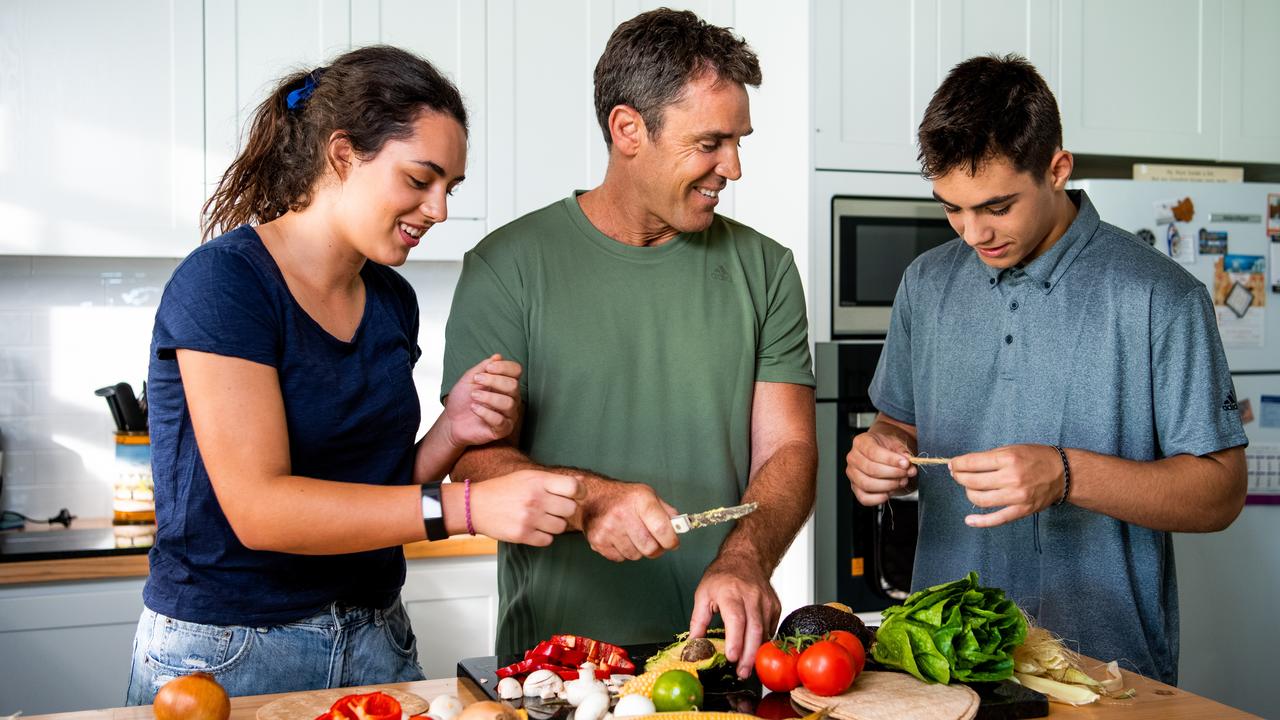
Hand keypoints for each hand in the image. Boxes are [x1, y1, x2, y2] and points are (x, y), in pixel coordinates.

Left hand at [444, 354, 520, 447]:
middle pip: (514, 386)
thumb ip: (483, 367)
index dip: (504, 367)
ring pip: (509, 403)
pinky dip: (485, 413)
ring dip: (489, 397)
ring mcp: (508, 415)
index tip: (488, 368)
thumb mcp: (469, 379)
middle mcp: (511, 398)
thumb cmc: (462, 400)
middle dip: (494, 381)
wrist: (451, 421)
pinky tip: (474, 408)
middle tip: (477, 381)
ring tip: (474, 396)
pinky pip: (500, 421)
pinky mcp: (502, 429)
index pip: (516, 371)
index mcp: (505, 384)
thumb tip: (497, 356)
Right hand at [470, 470, 584, 545]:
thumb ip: (554, 481)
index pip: (574, 487)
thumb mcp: (528, 477)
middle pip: (570, 509)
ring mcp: (529, 518)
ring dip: (554, 524)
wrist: (475, 506)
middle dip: (564, 510)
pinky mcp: (522, 535)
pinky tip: (533, 528)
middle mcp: (535, 499)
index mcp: (538, 481)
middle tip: (552, 508)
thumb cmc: (503, 489)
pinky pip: (548, 540)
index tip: (576, 495)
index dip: (579, 492)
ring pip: (561, 527)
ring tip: (540, 518)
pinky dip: (543, 536)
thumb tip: (581, 481)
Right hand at [578, 478, 679, 560]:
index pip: (662, 529)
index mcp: (641, 500)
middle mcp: (623, 514)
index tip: (672, 542)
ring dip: (638, 550)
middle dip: (656, 549)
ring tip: (633, 536)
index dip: (671, 541)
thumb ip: (667, 511)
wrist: (592, 497)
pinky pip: (620, 558)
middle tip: (654, 542)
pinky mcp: (598, 541)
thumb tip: (681, 527)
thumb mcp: (648, 495)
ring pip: (635, 556)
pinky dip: (623, 552)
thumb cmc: (625, 497)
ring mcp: (608, 529)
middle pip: (650, 548)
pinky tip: (620, 538)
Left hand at [688, 553, 779, 678]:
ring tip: (747, 668)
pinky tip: (754, 651)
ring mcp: (766, 602)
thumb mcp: (703, 593)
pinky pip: (770, 629)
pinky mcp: (775, 606)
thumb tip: (693, 644)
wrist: (745, 558)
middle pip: (753, 630)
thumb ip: (698, 621)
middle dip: (748, 655)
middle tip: (741, 673)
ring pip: (764, 632)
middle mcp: (751, 597)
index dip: (735, 640)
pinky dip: (763, 642)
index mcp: (730, 592)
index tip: (731, 657)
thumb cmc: (723, 576)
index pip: (736, 619)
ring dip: (756, 653)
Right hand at [845, 430, 916, 504]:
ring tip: (901, 481)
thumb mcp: (898, 443)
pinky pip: (864, 498)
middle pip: (870, 469)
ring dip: (888, 485)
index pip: (873, 452)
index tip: (905, 463)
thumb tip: (908, 465)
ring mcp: (853, 474)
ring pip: (867, 484)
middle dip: (892, 473)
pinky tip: (889, 492)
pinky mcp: (856, 488)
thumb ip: (903, 453)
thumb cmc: (890, 447)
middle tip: (906, 473)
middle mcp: (853, 458)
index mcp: (861, 442)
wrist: (887, 453)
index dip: (890, 460)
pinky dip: (878, 499)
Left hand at [949, 444, 1065, 526]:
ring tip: (968, 487)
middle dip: (959, 477)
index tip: (953, 464)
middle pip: (973, 481)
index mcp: (1008, 459)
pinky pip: (996, 519)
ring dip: (968, 493)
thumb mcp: (1012, 448)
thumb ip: (990, 457)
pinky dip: (980, 521)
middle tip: (957, 474)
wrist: (1063, 473)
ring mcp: (1016, 496)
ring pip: (980, 499)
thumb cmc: (1036, 457)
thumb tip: (965, 464)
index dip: (958, 464)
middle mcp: (1011, 478)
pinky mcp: (1021, 510)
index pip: (972, 463)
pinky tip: (969, 520)